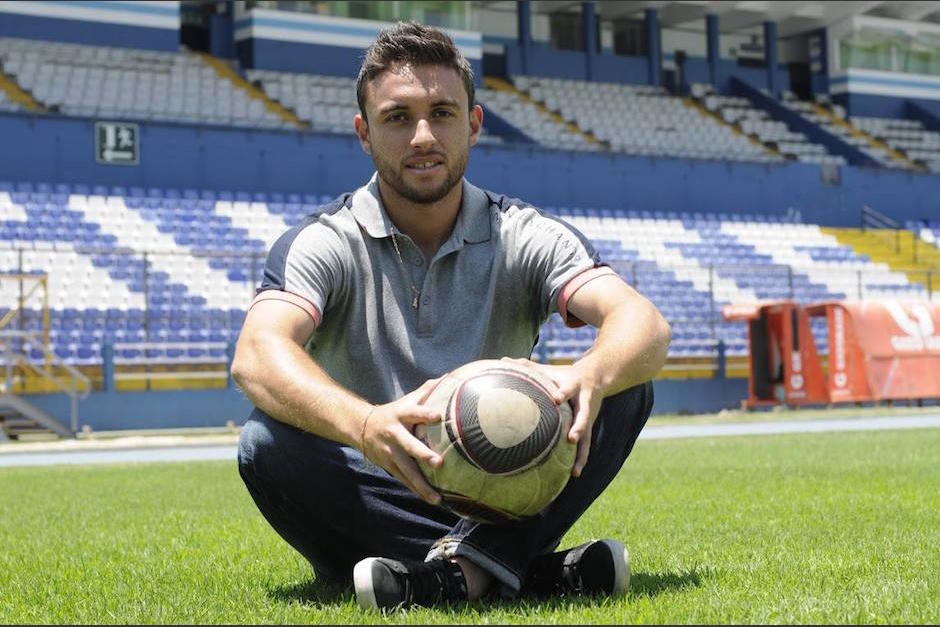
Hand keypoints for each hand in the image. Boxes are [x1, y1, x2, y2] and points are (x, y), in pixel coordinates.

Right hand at [360, 377, 445, 504]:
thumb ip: (426, 391)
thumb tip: (448, 376)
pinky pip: (405, 480)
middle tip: (439, 462)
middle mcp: (394, 435)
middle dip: (422, 455)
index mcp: (400, 415)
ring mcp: (390, 453)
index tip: (439, 416)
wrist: (361, 427)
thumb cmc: (393, 412)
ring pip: (406, 471)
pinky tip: (431, 500)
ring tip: (437, 498)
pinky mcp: (389, 466)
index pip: (414, 413)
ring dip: (422, 485)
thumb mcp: (406, 400)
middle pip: (409, 446)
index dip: (425, 414)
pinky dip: (417, 491)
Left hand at [499, 357, 601, 477]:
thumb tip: (503, 359)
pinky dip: (581, 459)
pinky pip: (586, 445)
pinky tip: (574, 474)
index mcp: (572, 385)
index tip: (555, 398)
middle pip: (584, 414)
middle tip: (571, 437)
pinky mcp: (589, 427)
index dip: (562, 393)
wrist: (597, 376)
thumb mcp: (550, 369)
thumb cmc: (564, 374)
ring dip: (581, 451)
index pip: (567, 389)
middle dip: (579, 426)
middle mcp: (583, 402)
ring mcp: (588, 416)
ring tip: (575, 469)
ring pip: (587, 435)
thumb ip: (527, 366)